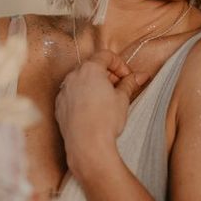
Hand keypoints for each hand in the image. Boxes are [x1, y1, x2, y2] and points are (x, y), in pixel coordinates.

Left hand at [55, 50, 147, 180]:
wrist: (87, 145)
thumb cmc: (106, 120)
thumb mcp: (122, 99)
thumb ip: (129, 84)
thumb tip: (140, 76)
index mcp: (90, 69)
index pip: (105, 55)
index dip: (120, 64)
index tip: (128, 76)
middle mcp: (73, 76)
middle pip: (92, 66)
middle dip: (107, 74)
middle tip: (120, 87)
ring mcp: (64, 91)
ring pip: (80, 80)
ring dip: (94, 84)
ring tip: (106, 99)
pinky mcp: (59, 106)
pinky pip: (72, 94)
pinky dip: (82, 96)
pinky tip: (93, 109)